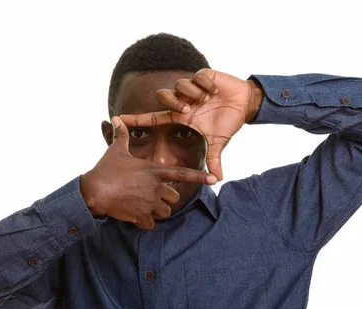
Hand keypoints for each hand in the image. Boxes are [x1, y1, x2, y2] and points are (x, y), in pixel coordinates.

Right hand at [80, 117, 217, 229]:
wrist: (94, 191)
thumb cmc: (105, 170)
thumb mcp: (116, 150)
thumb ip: (122, 136)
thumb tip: (117, 119)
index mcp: (154, 170)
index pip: (182, 173)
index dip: (199, 177)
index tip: (213, 180)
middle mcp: (156, 187)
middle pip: (174, 197)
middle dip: (165, 198)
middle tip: (149, 196)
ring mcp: (150, 202)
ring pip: (165, 212)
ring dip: (157, 212)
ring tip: (142, 207)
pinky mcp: (142, 216)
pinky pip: (151, 224)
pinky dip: (145, 223)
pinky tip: (135, 218)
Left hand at [117, 69, 263, 180]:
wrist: (244, 103)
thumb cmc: (228, 122)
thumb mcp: (218, 142)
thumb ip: (214, 158)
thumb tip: (217, 180)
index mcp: (182, 116)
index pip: (154, 118)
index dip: (136, 119)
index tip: (117, 119)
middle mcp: (183, 101)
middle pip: (163, 96)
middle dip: (174, 102)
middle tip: (189, 109)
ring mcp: (192, 88)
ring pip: (180, 85)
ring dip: (194, 94)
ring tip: (208, 100)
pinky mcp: (203, 76)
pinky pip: (197, 77)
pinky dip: (206, 85)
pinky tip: (215, 91)